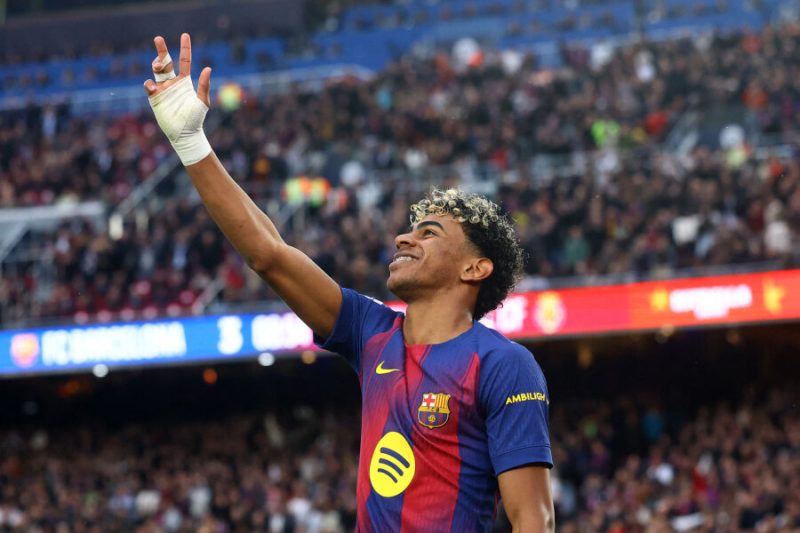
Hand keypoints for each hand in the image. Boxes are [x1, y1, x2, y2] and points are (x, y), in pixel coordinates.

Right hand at [143, 33, 212, 165]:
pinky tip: (154, 87)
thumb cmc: (196, 118)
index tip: (185, 35)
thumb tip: (208, 68)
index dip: (185, 48)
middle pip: (166, 62)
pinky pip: (149, 86)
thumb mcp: (203, 101)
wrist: (185, 133)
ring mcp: (163, 89)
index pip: (184, 60)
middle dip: (161, 50)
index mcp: (185, 81)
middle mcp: (173, 82)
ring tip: (158, 65)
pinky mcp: (155, 98)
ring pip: (156, 71)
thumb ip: (204, 85)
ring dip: (155, 64)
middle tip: (158, 38)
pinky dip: (150, 84)